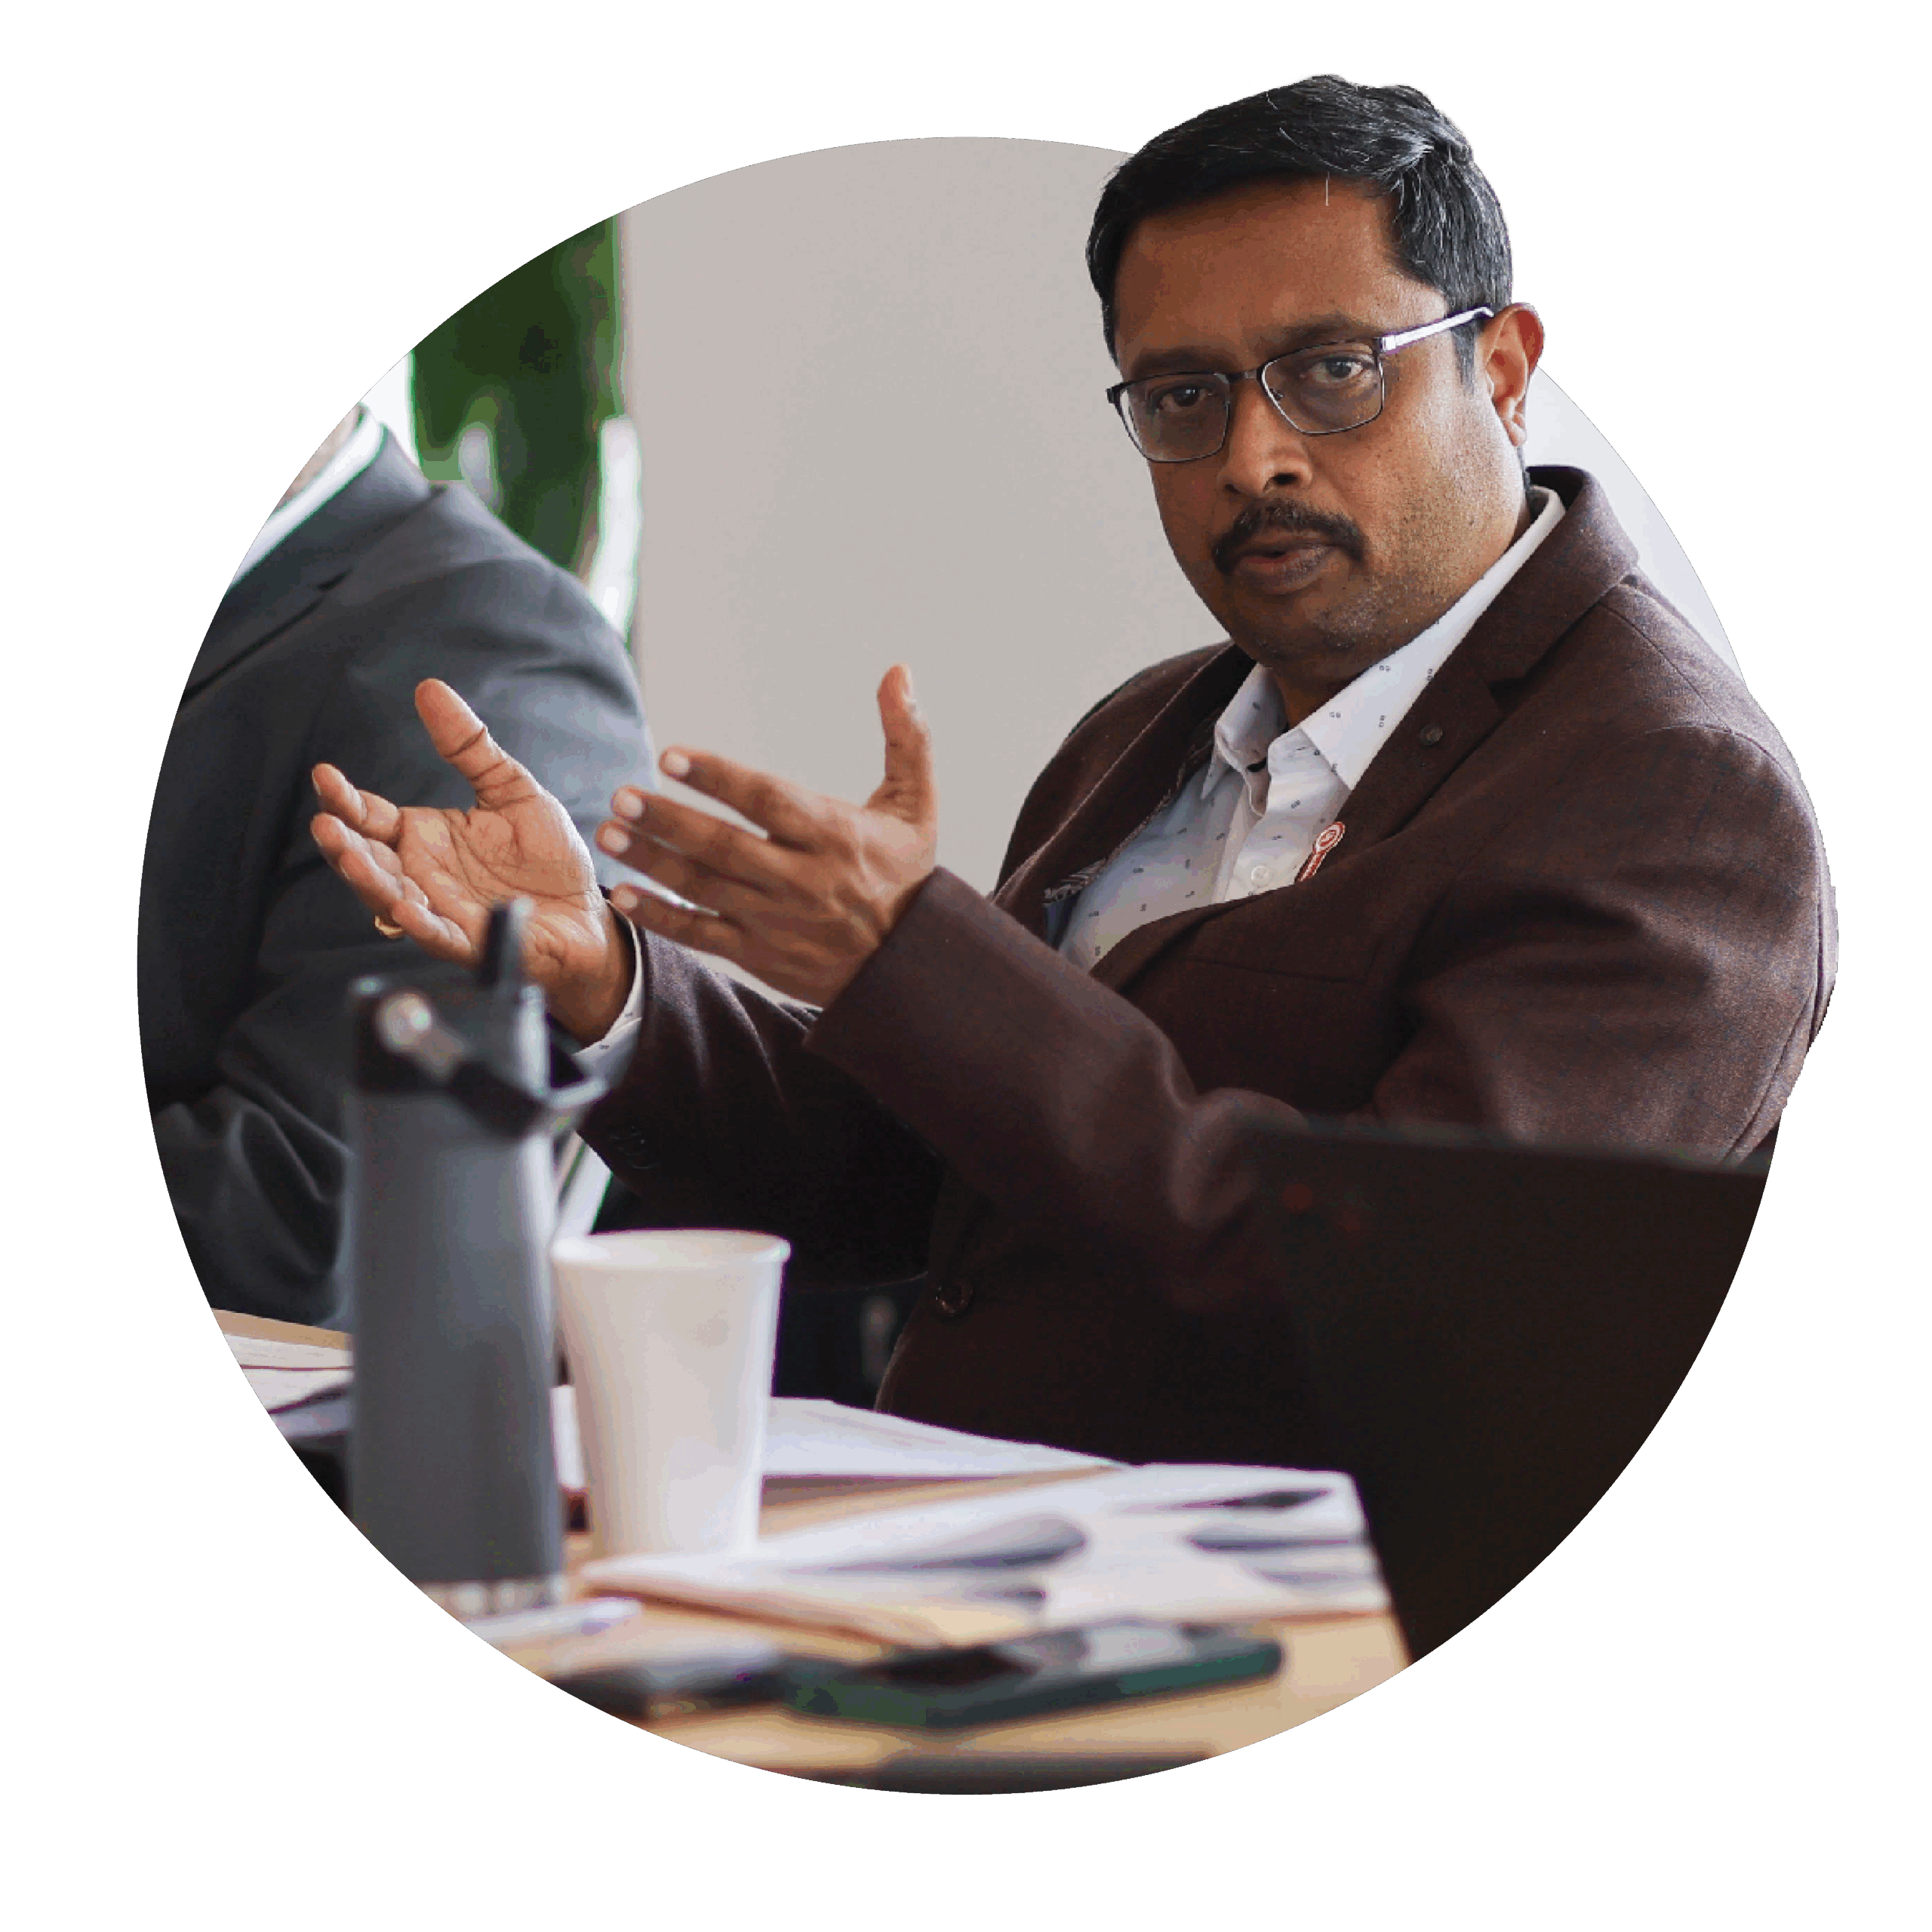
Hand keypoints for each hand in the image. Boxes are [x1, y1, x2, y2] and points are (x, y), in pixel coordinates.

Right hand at [309, 679, 632, 1042]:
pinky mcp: (471, 941)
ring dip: (368, 881)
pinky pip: (438, 936)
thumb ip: (470, 747)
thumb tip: (429, 688)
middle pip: (367, 859)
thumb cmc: (546, 857)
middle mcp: (421, 874)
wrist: (585, 912)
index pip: (370, 815)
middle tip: (325, 824)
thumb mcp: (510, 790)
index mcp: (423, 836)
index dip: (344, 798)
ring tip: (350, 858)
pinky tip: (405, 909)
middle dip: (342, 844)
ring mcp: (441, 910)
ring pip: (389, 898)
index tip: (325, 774)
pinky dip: (419, 925)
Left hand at [595, 665, 937, 1005]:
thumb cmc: (905, 873)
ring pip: (705, 888)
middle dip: (668, 820)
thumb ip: (905, 737)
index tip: (670, 756)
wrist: (911, 963)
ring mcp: (779, 921)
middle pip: (725, 846)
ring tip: (610, 833)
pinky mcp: (762, 956)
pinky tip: (624, 894)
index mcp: (835, 835)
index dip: (718, 777)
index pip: (768, 801)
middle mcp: (804, 879)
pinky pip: (702, 935)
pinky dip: (660, 917)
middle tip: (621, 796)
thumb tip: (898, 670)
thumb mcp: (916, 804)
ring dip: (652, 861)